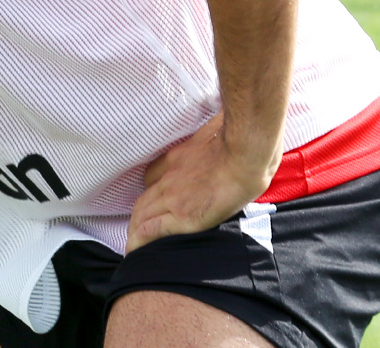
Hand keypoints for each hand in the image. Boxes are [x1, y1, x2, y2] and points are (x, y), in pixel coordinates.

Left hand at [125, 112, 279, 250]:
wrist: (246, 155)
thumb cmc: (241, 142)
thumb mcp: (218, 131)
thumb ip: (213, 135)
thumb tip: (221, 128)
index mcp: (178, 158)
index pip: (153, 176)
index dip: (150, 191)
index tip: (152, 201)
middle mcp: (170, 178)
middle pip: (143, 199)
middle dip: (138, 216)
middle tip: (136, 231)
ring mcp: (174, 198)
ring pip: (142, 215)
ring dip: (135, 230)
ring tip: (132, 246)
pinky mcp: (182, 217)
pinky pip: (152, 230)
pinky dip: (139, 242)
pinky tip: (135, 252)